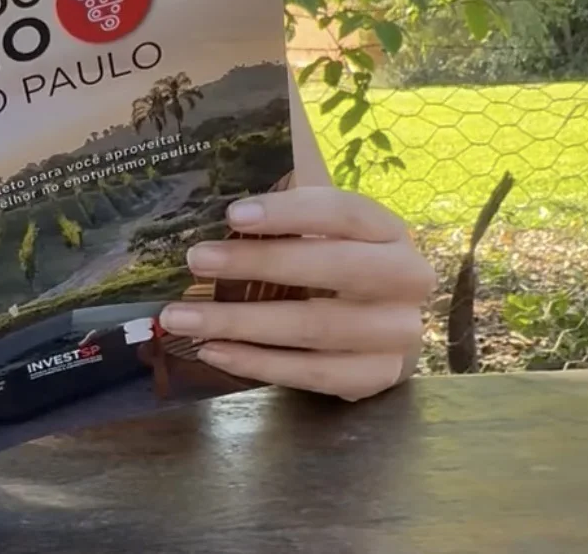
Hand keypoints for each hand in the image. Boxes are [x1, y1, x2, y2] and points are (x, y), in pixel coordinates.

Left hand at [157, 187, 434, 401]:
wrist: (384, 322)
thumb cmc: (336, 262)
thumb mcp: (321, 231)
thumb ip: (284, 218)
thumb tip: (216, 211)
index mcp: (389, 230)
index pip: (343, 212)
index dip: (289, 212)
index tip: (231, 214)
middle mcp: (406, 279)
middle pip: (333, 268)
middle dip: (258, 263)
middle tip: (196, 259)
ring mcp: (397, 333)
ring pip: (314, 328)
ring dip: (239, 323)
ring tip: (181, 318)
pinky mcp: (378, 376)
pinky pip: (313, 374)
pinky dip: (257, 364)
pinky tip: (212, 351)